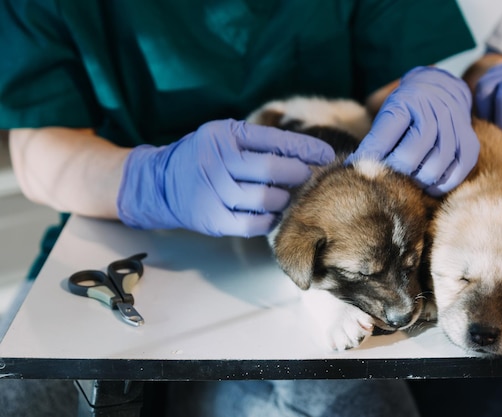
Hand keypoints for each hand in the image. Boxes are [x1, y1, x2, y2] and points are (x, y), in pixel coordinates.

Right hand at [117, 119, 334, 236]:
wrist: (161, 183)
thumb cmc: (204, 157)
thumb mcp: (225, 136)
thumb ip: (259, 142)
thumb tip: (307, 154)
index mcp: (225, 135)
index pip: (275, 140)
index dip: (306, 148)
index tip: (327, 154)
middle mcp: (217, 161)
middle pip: (273, 170)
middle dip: (299, 175)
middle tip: (308, 178)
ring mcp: (213, 192)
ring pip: (266, 200)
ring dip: (284, 200)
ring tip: (286, 196)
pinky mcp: (212, 219)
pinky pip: (253, 224)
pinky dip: (269, 220)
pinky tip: (271, 213)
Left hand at [346, 66, 478, 195]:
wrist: (441, 89)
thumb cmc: (407, 109)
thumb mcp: (387, 114)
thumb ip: (374, 140)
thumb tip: (353, 168)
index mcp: (407, 102)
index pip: (384, 136)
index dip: (371, 158)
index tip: (360, 168)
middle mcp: (434, 112)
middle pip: (410, 155)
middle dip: (394, 172)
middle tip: (387, 178)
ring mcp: (455, 128)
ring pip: (433, 167)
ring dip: (416, 182)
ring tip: (407, 182)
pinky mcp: (469, 144)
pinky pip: (456, 173)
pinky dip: (440, 185)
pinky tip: (427, 185)